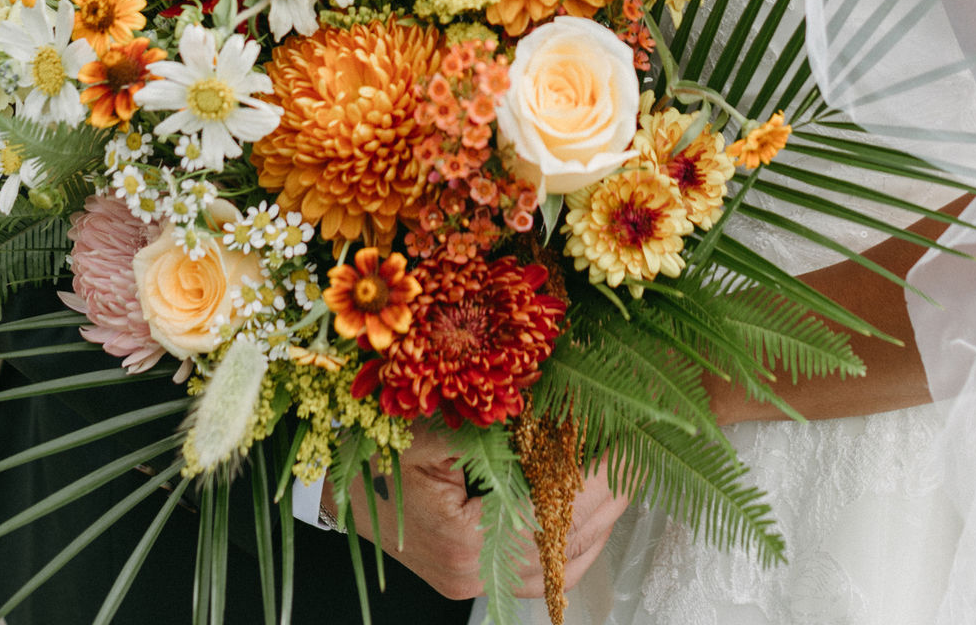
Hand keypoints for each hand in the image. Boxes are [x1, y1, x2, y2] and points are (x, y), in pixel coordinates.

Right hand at [327, 429, 628, 601]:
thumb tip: (552, 394)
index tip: (627, 442)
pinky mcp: (473, 576)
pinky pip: (539, 572)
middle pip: (563, 546)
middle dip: (607, 497)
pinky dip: (571, 542)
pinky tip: (592, 507)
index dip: (595, 478)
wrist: (338, 483)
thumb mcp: (430, 424)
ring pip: (557, 566)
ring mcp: (472, 580)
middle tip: (637, 453)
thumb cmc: (375, 449)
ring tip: (622, 474)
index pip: (553, 513)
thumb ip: (489, 418)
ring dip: (595, 520)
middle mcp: (471, 572)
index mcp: (463, 537)